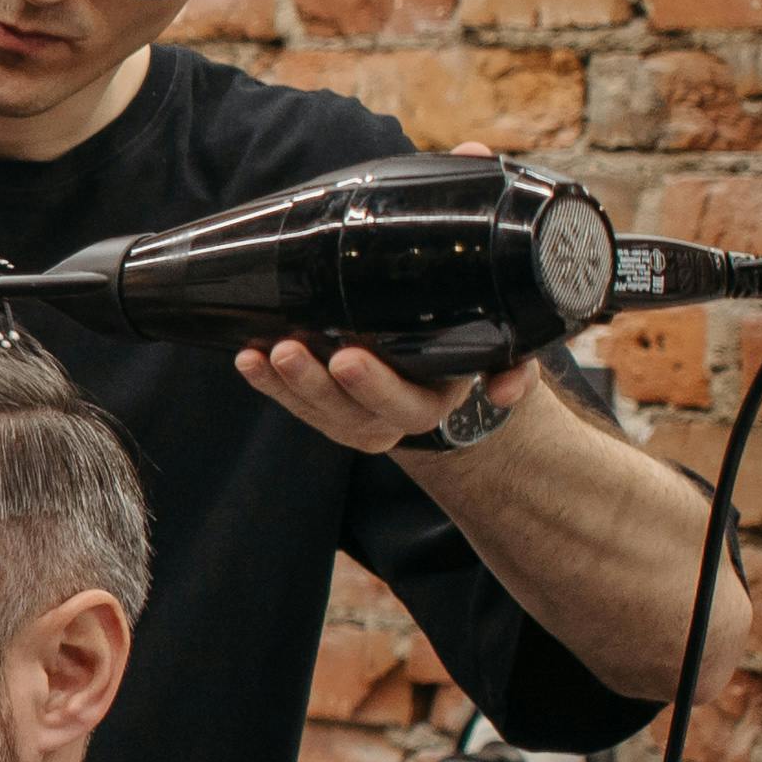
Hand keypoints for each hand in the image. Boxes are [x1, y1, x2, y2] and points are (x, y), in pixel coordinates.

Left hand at [240, 136, 539, 454]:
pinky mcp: (331, 414)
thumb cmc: (424, 297)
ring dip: (307, 387)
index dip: (509, 385)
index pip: (506, 380)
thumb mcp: (447, 258)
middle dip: (372, 388)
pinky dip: (273, 387)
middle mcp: (426, 397)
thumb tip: (473, 153)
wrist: (393, 347)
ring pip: (343, 415)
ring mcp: (375, 414)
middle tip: (343, 358)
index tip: (496, 391)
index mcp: (469, 361)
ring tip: (278, 351)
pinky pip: (300, 407)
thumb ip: (463, 210)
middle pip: (406, 409)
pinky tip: (249, 358)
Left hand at [242, 336, 536, 454]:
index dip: (376, 387)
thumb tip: (505, 391)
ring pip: (318, 412)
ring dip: (285, 384)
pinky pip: (292, 402)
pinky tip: (247, 358)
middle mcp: (391, 416)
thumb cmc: (466, 345)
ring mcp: (354, 415)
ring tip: (262, 353)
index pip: (408, 407)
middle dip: (317, 385)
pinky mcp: (323, 406)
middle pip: (352, 415)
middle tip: (290, 351)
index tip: (347, 357)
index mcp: (435, 399)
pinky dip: (268, 383)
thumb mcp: (500, 350)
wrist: (444, 360)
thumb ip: (514, 364)